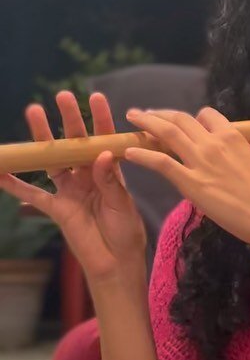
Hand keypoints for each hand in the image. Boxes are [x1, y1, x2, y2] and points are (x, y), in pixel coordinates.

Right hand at [0, 91, 147, 283]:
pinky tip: (0, 171)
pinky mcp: (57, 209)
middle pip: (75, 144)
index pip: (104, 141)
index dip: (101, 120)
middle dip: (70, 120)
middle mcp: (88, 177)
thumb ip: (110, 181)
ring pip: (52, 160)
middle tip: (63, 96)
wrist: (116, 263)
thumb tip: (102, 153)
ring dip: (43, 139)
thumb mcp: (122, 205)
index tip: (97, 97)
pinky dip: (15, 185)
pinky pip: (33, 195)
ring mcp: (70, 191)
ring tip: (33, 111)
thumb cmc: (126, 233)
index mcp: (109, 173)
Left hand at [121, 106, 249, 249]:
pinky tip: (128, 151)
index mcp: (233, 135)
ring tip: (130, 120)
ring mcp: (200, 161)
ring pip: (166, 133)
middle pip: (181, 118)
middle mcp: (214, 142)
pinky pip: (160, 161)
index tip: (182, 122)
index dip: (193, 118)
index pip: (207, 115)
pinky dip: (142, 153)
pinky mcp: (189, 181)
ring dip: (145, 123)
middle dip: (160, 114)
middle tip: (144, 115)